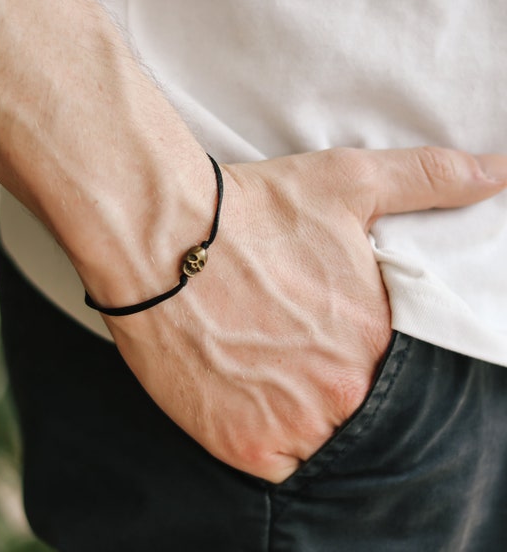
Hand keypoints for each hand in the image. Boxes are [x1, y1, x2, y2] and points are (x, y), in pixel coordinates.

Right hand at [101, 146, 506, 482]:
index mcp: (377, 338)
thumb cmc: (252, 212)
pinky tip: (245, 396)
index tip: (322, 332)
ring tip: (263, 369)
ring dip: (296, 413)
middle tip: (286, 348)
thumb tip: (499, 171)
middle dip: (327, 380)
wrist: (163, 238)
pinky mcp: (242, 446)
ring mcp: (292, 426)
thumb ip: (429, 180)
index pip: (391, 369)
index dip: (354, 350)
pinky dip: (264, 439)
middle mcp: (343, 391)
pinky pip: (275, 465)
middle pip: (352, 405)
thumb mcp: (347, 183)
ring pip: (317, 440)